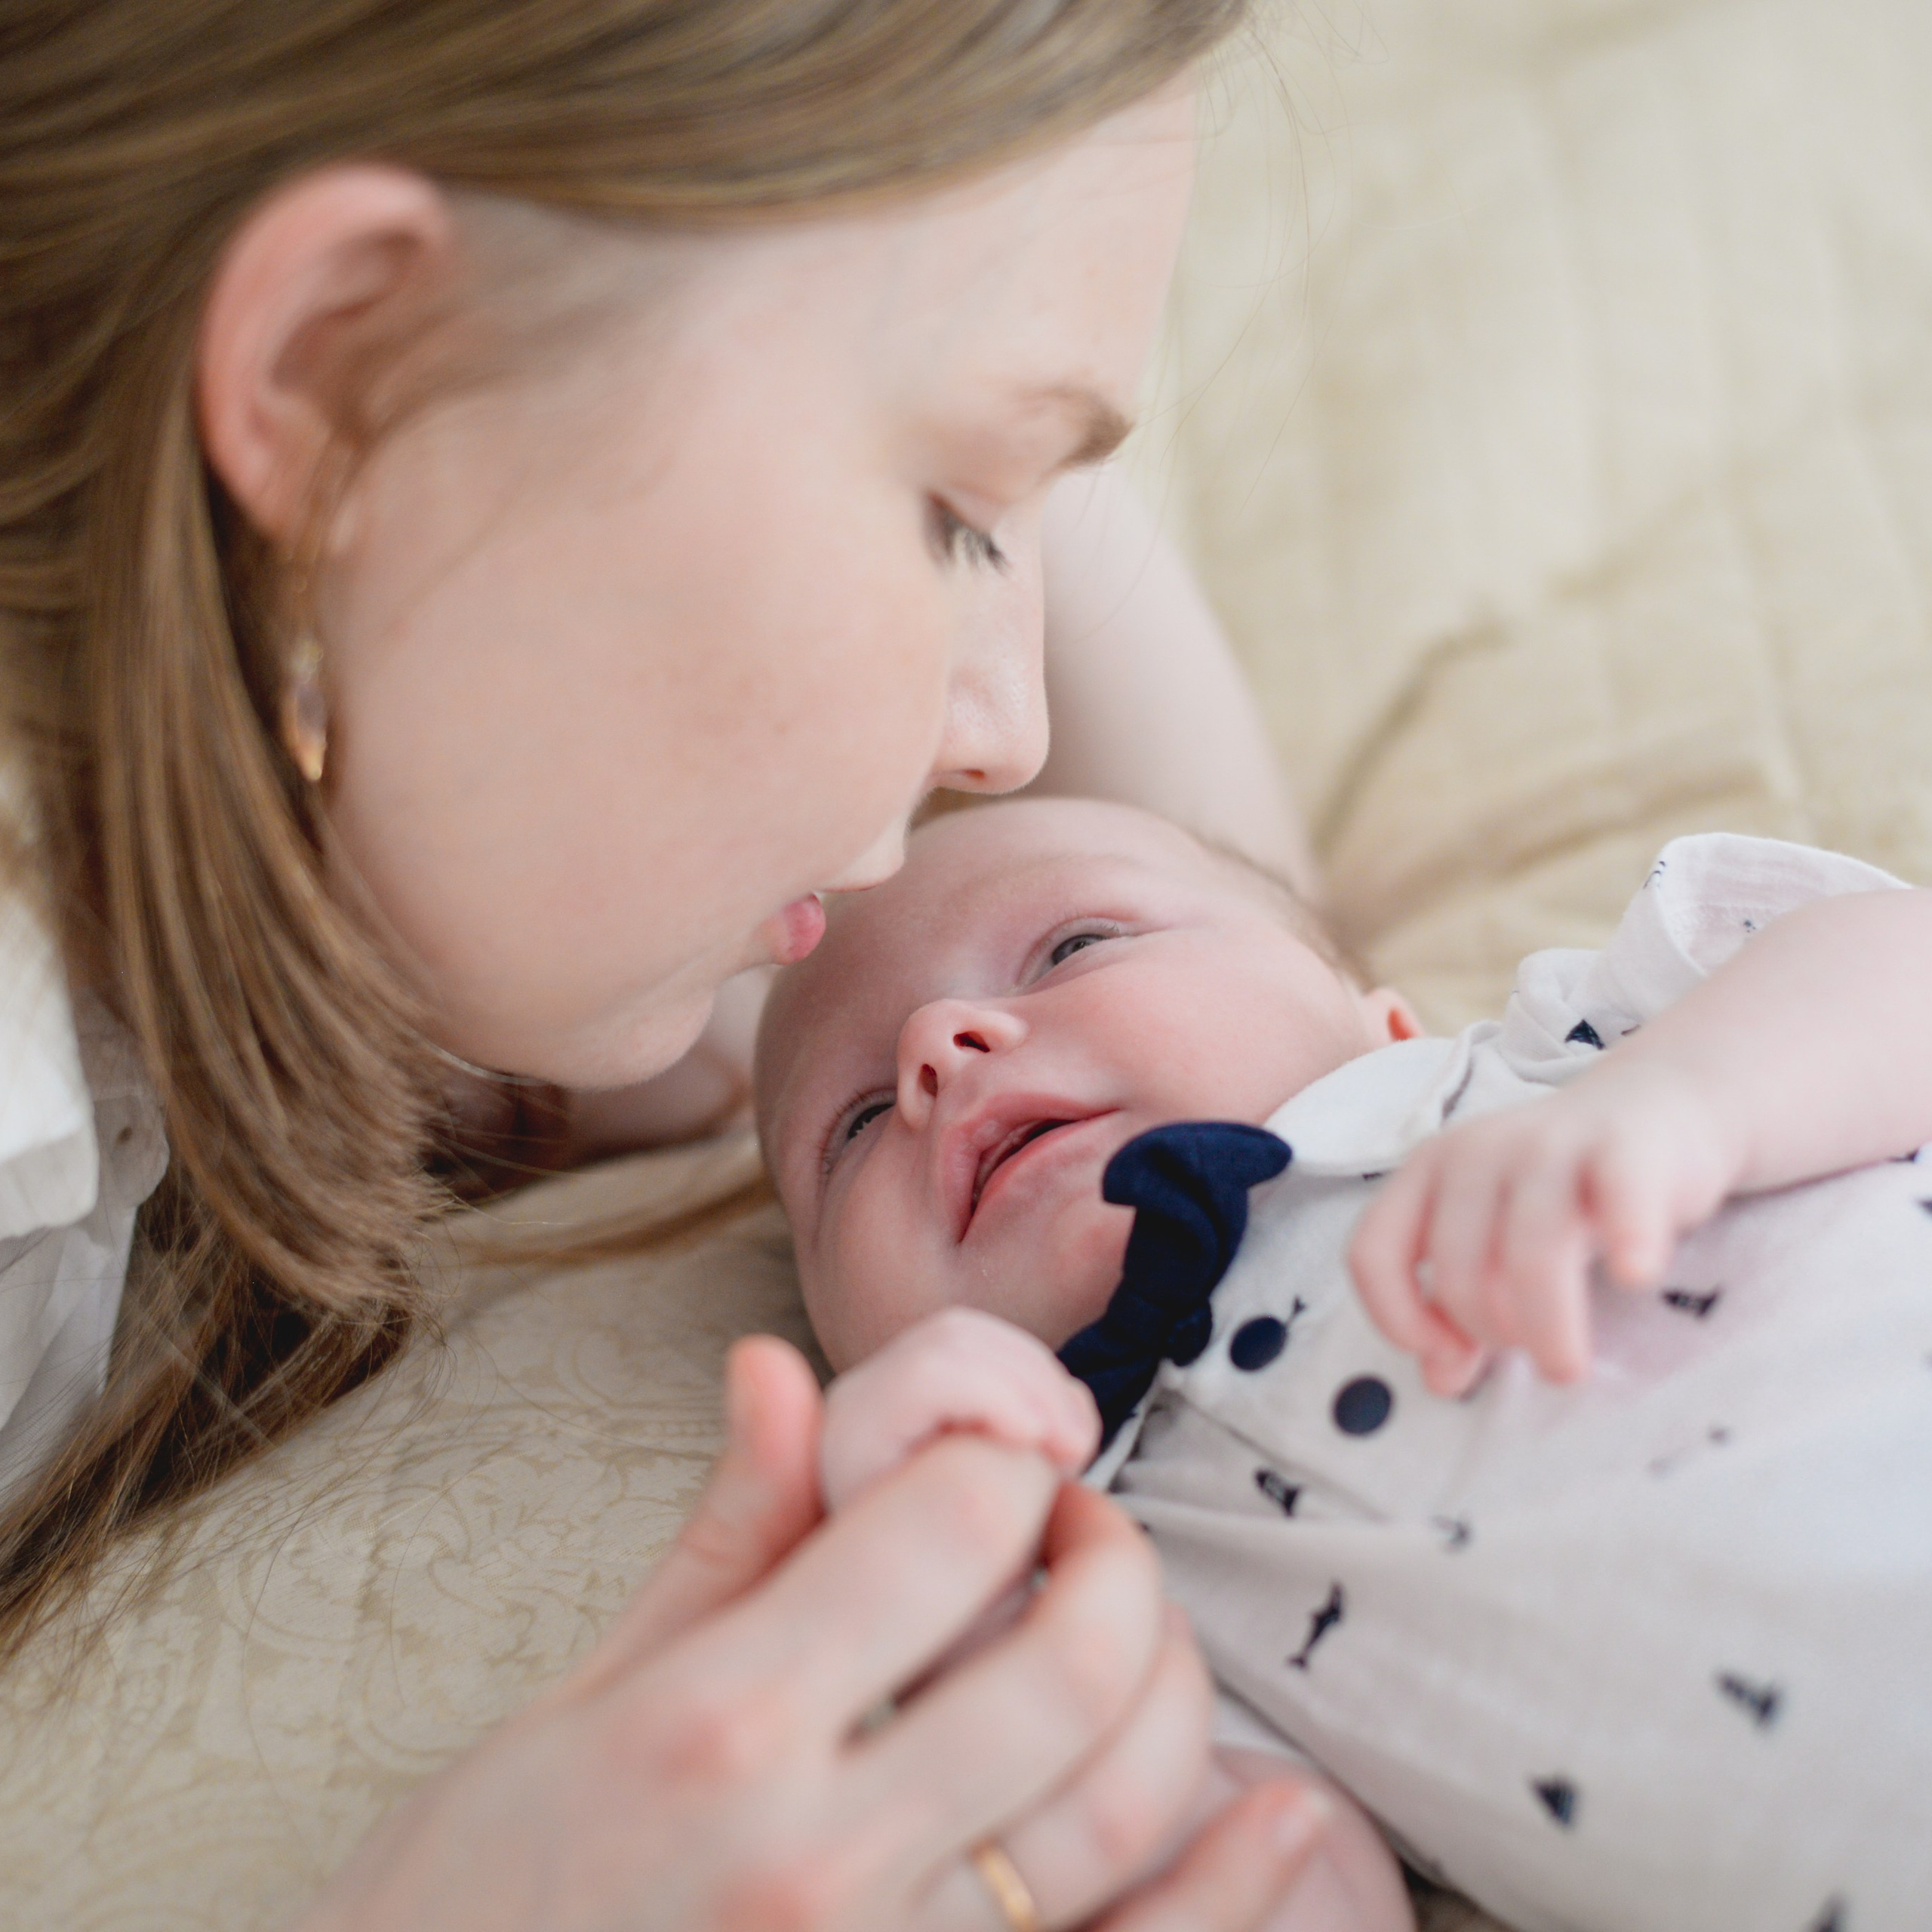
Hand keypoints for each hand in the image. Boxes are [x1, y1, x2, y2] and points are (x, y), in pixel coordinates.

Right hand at [298, 1336, 1321, 1931]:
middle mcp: (821, 1857)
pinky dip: (1231, 1888)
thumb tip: (780, 1367)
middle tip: (1076, 1534)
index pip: (946, 1523)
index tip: (993, 1466)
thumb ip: (721, 1542)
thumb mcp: (574, 1706)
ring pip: (1125, 1810)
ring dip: (1171, 1690)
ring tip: (1143, 1639)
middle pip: (1069, 1656)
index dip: (996, 1463)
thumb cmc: (467, 1905)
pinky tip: (1287, 1814)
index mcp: (717, 1724)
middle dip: (1106, 1558)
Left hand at [1348, 1060, 1742, 1393]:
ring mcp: (1548, 1145)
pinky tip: (1634, 1277)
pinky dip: (1626, 1242)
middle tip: (1533, 1357)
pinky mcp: (1624, 1147)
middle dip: (1489, 1330)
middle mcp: (1474, 1152)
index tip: (1446, 1356)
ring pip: (1529, 1249)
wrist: (1653, 1107)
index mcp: (1428, 1171)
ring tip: (1566, 1366)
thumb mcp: (1496, 1241)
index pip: (1373, 1252)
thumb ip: (1460, 1307)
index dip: (1396, 1317)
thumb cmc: (1565, 1189)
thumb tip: (1440, 1380)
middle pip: (1456, 1266)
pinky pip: (1619, 1197)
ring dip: (1545, 1325)